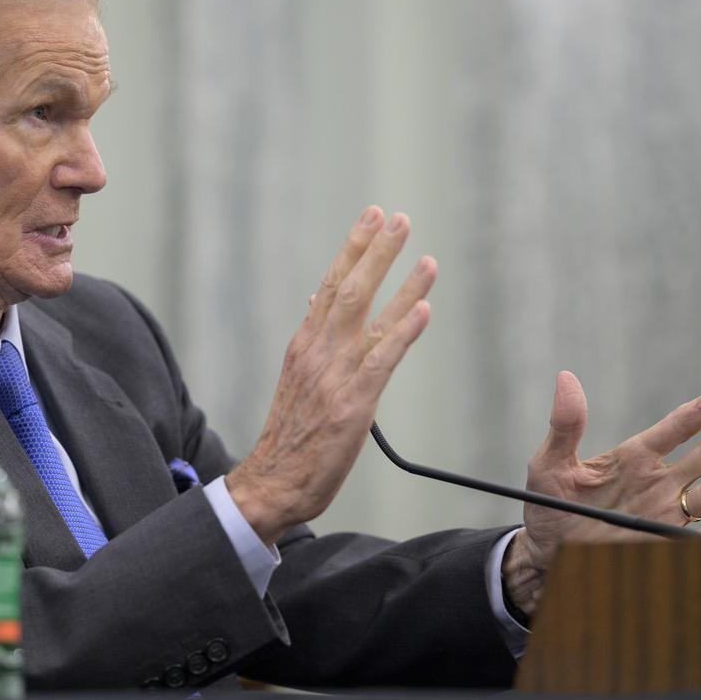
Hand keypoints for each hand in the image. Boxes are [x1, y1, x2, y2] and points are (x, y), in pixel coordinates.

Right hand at [228, 207, 435, 544]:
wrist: (273, 482)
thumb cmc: (291, 434)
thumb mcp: (297, 378)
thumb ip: (314, 340)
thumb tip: (320, 299)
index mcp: (304, 344)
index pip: (331, 284)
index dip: (353, 248)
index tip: (372, 217)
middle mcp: (317, 352)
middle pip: (349, 290)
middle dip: (376, 251)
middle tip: (399, 219)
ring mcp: (334, 377)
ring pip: (370, 319)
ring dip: (401, 285)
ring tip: (427, 258)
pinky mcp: (352, 405)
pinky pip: (381, 361)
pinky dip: (402, 332)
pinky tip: (422, 310)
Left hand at [503, 371, 700, 615]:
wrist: (544, 551)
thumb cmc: (548, 505)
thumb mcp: (549, 462)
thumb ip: (565, 424)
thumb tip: (566, 378)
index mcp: (633, 457)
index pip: (674, 429)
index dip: (700, 412)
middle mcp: (656, 482)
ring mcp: (663, 512)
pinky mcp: (661, 542)